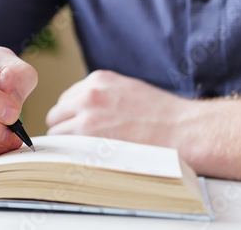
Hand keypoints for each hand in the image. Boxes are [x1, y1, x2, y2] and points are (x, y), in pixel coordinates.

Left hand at [46, 70, 190, 146]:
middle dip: (65, 128)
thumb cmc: (163, 116)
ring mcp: (86, 114)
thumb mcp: (128, 92)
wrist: (185, 130)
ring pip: (56, 132)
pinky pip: (63, 147)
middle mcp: (88, 93)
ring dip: (66, 144)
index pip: (67, 100)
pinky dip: (69, 155)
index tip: (79, 128)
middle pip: (56, 115)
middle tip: (81, 144)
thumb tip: (83, 114)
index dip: (72, 116)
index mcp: (98, 80)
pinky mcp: (88, 136)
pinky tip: (85, 160)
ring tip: (86, 155)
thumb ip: (103, 98)